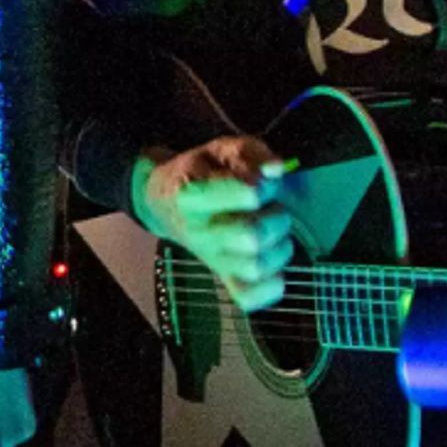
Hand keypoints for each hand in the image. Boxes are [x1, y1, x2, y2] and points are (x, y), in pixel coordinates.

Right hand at [133, 135, 291, 312]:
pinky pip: (249, 297)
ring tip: (273, 230)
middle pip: (253, 235)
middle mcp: (199, 232)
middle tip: (272, 206)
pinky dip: (271, 284)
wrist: (167, 202)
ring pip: (257, 265)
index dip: (264, 187)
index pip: (246, 196)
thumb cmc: (201, 172)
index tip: (262, 183)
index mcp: (193, 194)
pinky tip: (273, 262)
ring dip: (279, 245)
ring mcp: (210, 259)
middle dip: (276, 216)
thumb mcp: (220, 149)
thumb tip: (277, 169)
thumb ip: (251, 155)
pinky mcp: (221, 278)